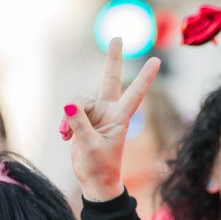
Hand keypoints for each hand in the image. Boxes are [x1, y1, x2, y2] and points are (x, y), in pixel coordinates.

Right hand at [64, 39, 160, 203]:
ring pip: (77, 101)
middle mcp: (109, 111)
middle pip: (109, 79)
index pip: (135, 93)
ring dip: (68, 117)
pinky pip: (69, 111)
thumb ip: (79, 124)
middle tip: (117, 37)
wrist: (94, 181)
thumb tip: (68, 104)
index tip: (156, 60)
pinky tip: (64, 137)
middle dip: (112, 59)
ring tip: (65, 136)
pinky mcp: (81, 119)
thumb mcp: (89, 146)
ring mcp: (95, 114)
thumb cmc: (100, 167)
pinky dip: (64, 123)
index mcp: (120, 118)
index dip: (145, 77)